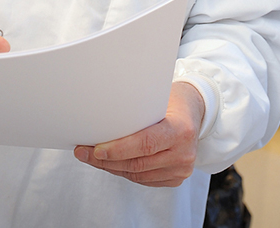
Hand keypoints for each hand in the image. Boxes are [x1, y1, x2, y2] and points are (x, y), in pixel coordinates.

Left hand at [75, 81, 204, 186]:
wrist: (195, 112)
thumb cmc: (172, 101)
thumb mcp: (157, 99)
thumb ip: (136, 112)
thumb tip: (100, 121)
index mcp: (181, 130)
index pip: (146, 144)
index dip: (118, 149)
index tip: (96, 149)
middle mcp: (184, 154)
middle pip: (138, 163)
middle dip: (106, 160)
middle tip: (83, 152)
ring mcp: (181, 169)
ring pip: (137, 175)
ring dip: (111, 167)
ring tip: (92, 157)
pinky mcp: (176, 178)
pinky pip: (143, 180)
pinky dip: (124, 171)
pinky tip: (111, 163)